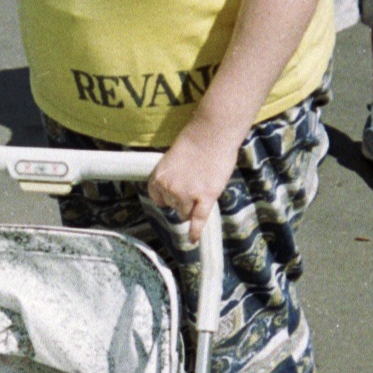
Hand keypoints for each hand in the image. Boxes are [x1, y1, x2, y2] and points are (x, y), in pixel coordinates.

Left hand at [147, 116, 238, 241]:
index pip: (158, 200)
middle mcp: (170, 189)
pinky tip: (193, 239)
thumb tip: (177, 191)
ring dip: (194, 206)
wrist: (213, 132)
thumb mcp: (174, 158)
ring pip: (186, 214)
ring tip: (203, 187)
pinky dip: (196, 231)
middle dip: (183, 200)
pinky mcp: (206, 197)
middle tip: (195, 182)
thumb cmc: (196, 140)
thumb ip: (173, 178)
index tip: (176, 194)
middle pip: (174, 208)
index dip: (169, 198)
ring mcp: (188, 195)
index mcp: (158, 178)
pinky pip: (199, 220)